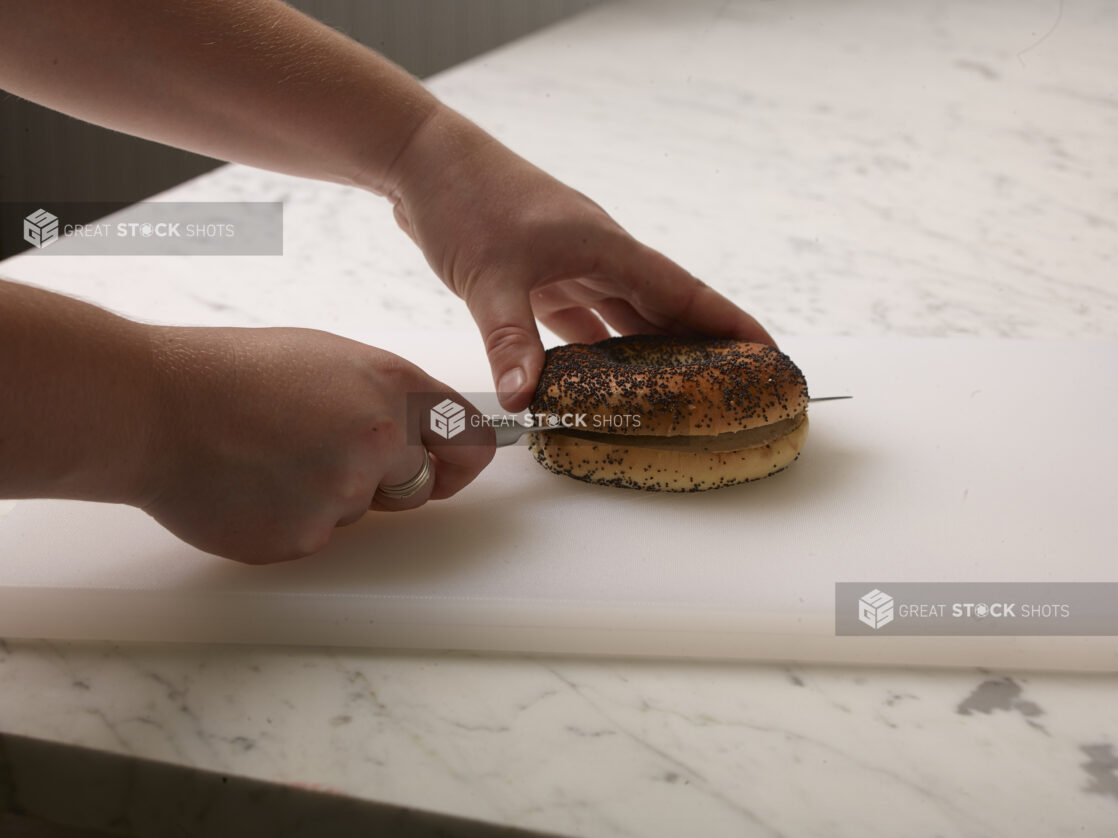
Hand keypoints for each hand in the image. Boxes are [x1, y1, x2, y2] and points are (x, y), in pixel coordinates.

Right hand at [139, 325, 493, 563]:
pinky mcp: (303, 540)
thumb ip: (388, 400)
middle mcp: (379, 443)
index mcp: (391, 389)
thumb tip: (424, 437)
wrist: (154, 410)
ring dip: (329, 496)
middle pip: (419, 484)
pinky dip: (291, 519)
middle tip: (322, 448)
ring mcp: (342, 496)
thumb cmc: (234, 374)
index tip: (454, 466)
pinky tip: (253, 486)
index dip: (462, 458)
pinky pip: (318, 537)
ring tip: (271, 458)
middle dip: (386, 478)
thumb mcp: (330, 360)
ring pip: (361, 511)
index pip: (468, 438)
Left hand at [386, 106, 775, 410]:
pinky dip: (592, 350)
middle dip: (699, 348)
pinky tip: (599, 379)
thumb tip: (525, 400)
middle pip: (663, 310)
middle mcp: (598, 258)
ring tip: (676, 394)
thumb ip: (511, 339)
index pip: (685, 294)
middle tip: (730, 389)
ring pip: (623, 318)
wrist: (423, 161)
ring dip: (647, 353)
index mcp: (607, 249)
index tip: (768, 352)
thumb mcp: (490, 275)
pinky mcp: (538, 276)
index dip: (729, 325)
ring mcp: (569, 266)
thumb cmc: (466, 199)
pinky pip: (580, 320)